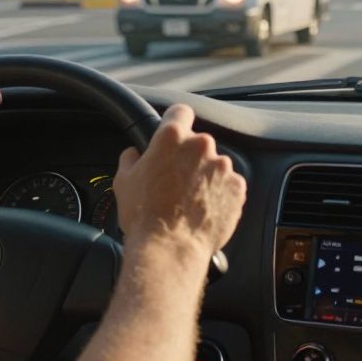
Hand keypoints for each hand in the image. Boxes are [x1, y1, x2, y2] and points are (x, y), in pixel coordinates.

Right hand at [113, 105, 245, 258]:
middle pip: (198, 142)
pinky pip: (229, 184)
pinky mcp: (237, 187)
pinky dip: (220, 193)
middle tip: (176, 180)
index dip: (176, 121)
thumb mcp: (124, 181)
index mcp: (172, 137)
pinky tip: (204, 209)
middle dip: (189, 157)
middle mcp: (201, 146)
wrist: (170, 248)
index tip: (175, 131)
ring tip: (190, 201)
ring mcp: (222, 166)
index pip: (180, 111)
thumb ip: (131, 158)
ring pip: (215, 164)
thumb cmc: (144, 216)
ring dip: (206, 176)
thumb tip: (134, 153)